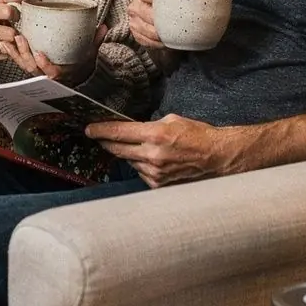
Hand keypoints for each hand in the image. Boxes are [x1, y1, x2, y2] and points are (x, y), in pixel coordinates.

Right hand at [0, 0, 22, 63]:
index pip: (7, 11)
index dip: (16, 15)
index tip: (15, 17)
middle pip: (9, 33)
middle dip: (14, 33)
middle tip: (12, 32)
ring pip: (6, 46)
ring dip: (10, 44)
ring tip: (7, 40)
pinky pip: (2, 56)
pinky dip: (5, 53)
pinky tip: (1, 47)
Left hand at [0, 25, 108, 85]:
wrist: (74, 74)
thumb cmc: (81, 63)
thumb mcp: (90, 53)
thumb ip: (96, 40)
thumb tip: (104, 26)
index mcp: (61, 73)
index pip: (52, 73)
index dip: (45, 65)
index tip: (40, 54)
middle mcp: (45, 74)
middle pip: (32, 68)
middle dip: (24, 53)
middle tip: (19, 38)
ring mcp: (36, 71)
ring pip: (22, 64)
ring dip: (14, 51)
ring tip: (8, 37)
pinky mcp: (29, 65)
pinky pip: (18, 61)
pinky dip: (10, 52)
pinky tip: (4, 41)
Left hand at [86, 113, 223, 186]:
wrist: (216, 157)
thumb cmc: (197, 135)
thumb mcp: (172, 120)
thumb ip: (149, 125)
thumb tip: (132, 129)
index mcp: (155, 135)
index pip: (119, 132)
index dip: (100, 130)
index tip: (89, 129)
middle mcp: (152, 155)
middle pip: (117, 149)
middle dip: (107, 142)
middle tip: (99, 137)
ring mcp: (154, 173)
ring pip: (129, 161)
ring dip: (128, 154)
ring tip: (139, 147)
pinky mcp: (159, 184)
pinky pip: (140, 173)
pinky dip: (141, 165)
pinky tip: (152, 160)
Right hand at [128, 0, 186, 48]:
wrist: (171, 14)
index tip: (171, 5)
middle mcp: (135, 4)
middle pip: (145, 13)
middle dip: (161, 20)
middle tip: (177, 24)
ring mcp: (134, 20)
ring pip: (145, 29)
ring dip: (160, 34)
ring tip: (175, 35)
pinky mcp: (136, 34)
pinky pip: (145, 41)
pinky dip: (157, 43)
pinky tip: (168, 42)